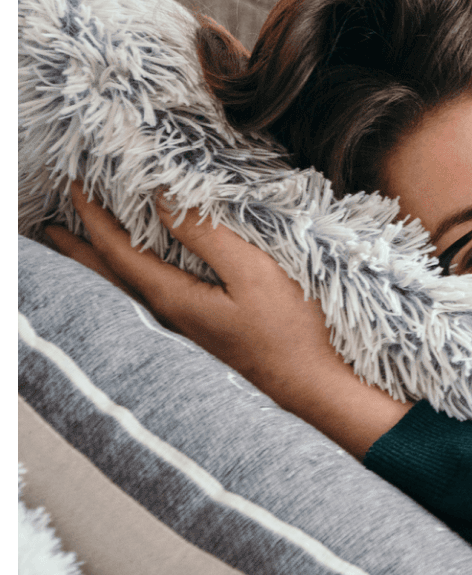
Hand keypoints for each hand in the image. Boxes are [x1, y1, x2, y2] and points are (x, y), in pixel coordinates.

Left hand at [45, 183, 409, 456]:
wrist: (315, 389)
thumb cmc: (291, 332)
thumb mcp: (254, 273)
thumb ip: (206, 234)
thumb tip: (161, 197)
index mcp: (173, 298)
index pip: (118, 252)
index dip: (93, 218)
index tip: (74, 186)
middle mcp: (169, 318)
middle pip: (109, 278)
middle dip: (80, 250)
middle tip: (52, 229)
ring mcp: (185, 332)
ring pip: (124, 294)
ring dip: (100, 269)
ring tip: (83, 253)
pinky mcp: (205, 338)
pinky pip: (148, 302)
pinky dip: (129, 283)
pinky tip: (142, 283)